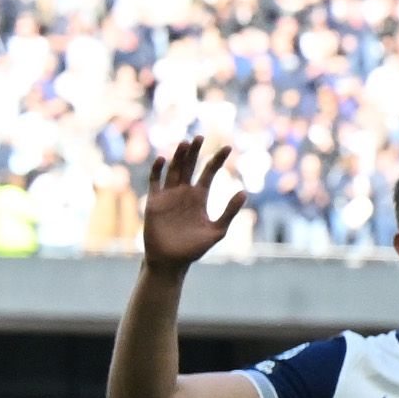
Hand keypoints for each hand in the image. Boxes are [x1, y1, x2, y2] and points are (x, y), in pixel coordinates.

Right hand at [138, 139, 244, 271]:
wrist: (171, 261)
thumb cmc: (194, 248)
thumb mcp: (217, 230)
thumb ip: (229, 212)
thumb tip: (244, 192)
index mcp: (200, 197)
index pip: (209, 172)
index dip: (217, 160)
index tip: (228, 147)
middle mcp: (184, 192)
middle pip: (190, 166)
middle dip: (195, 151)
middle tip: (200, 136)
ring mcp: (169, 196)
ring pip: (174, 170)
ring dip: (178, 157)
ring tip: (185, 143)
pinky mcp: (154, 202)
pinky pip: (155, 182)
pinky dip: (157, 171)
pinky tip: (162, 159)